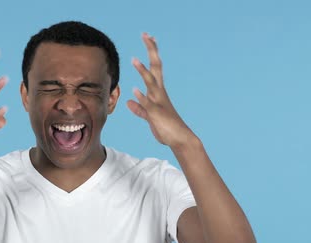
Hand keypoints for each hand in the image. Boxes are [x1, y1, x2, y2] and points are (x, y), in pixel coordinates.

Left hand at [126, 33, 195, 148]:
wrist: (180, 140)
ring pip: (151, 84)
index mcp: (158, 92)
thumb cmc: (166, 128)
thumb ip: (140, 109)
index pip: (154, 68)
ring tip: (134, 60)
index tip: (148, 37)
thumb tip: (130, 101)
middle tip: (146, 35)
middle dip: (151, 51)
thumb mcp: (149, 117)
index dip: (151, 52)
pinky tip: (135, 91)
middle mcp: (159, 94)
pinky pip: (148, 105)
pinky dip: (142, 98)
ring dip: (143, 72)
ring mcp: (159, 103)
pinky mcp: (157, 115)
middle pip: (156, 67)